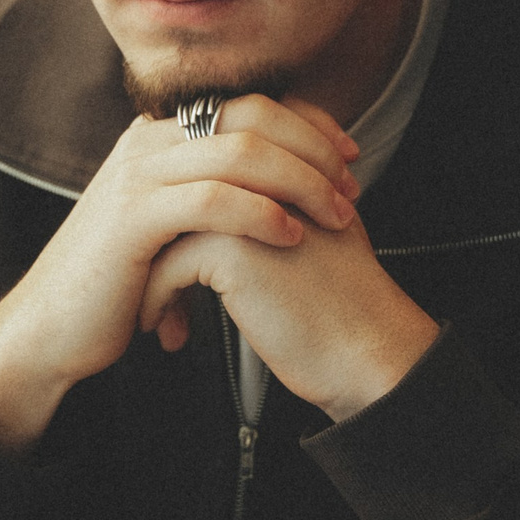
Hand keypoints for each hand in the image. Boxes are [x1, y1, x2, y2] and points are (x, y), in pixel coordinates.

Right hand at [0, 92, 360, 450]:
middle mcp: (147, 141)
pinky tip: (291, 237)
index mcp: (161, 136)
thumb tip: (280, 185)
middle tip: (351, 188)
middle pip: (252, 115)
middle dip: (314, 149)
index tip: (350, 157)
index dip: (309, 124)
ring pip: (240, 151)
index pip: (250, 104)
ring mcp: (137, 175)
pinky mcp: (133, 217)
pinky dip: (261, 214)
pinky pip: (213, 199)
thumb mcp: (169, 224)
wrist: (52, 330)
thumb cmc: (119, 284)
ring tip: (335, 216)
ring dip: (301, 181)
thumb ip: (210, 194)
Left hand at [137, 104, 439, 420]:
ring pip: (168, 227)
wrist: (369, 351)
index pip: (213, 170)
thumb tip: (240, 207)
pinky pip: (168, 264)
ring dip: (151, 271)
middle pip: (183, 193)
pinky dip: (159, 300)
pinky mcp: (231, 247)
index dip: (187, 212)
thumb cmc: (347, 308)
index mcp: (292, 168)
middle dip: (158, 237)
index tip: (174, 252)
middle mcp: (266, 178)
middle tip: (151, 275)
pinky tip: (168, 330)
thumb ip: (289, 203)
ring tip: (156, 308)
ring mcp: (247, 207)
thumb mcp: (327, 233)